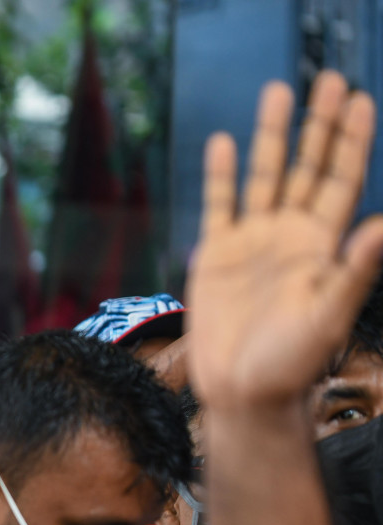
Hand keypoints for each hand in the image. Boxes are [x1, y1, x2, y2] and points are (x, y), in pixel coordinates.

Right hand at [187, 71, 382, 411]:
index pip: (341, 182)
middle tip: (328, 81)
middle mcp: (290, 236)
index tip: (359, 101)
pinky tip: (224, 143)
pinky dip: (220, 175)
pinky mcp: (215, 256)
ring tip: (277, 92)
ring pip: (264, 177)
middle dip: (318, 125)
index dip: (351, 142)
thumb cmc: (292, 364)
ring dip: (271, 136)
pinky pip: (220, 205)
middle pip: (307, 168)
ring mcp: (252, 243)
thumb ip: (355, 270)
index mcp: (323, 246)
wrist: (241, 394)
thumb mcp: (329, 316)